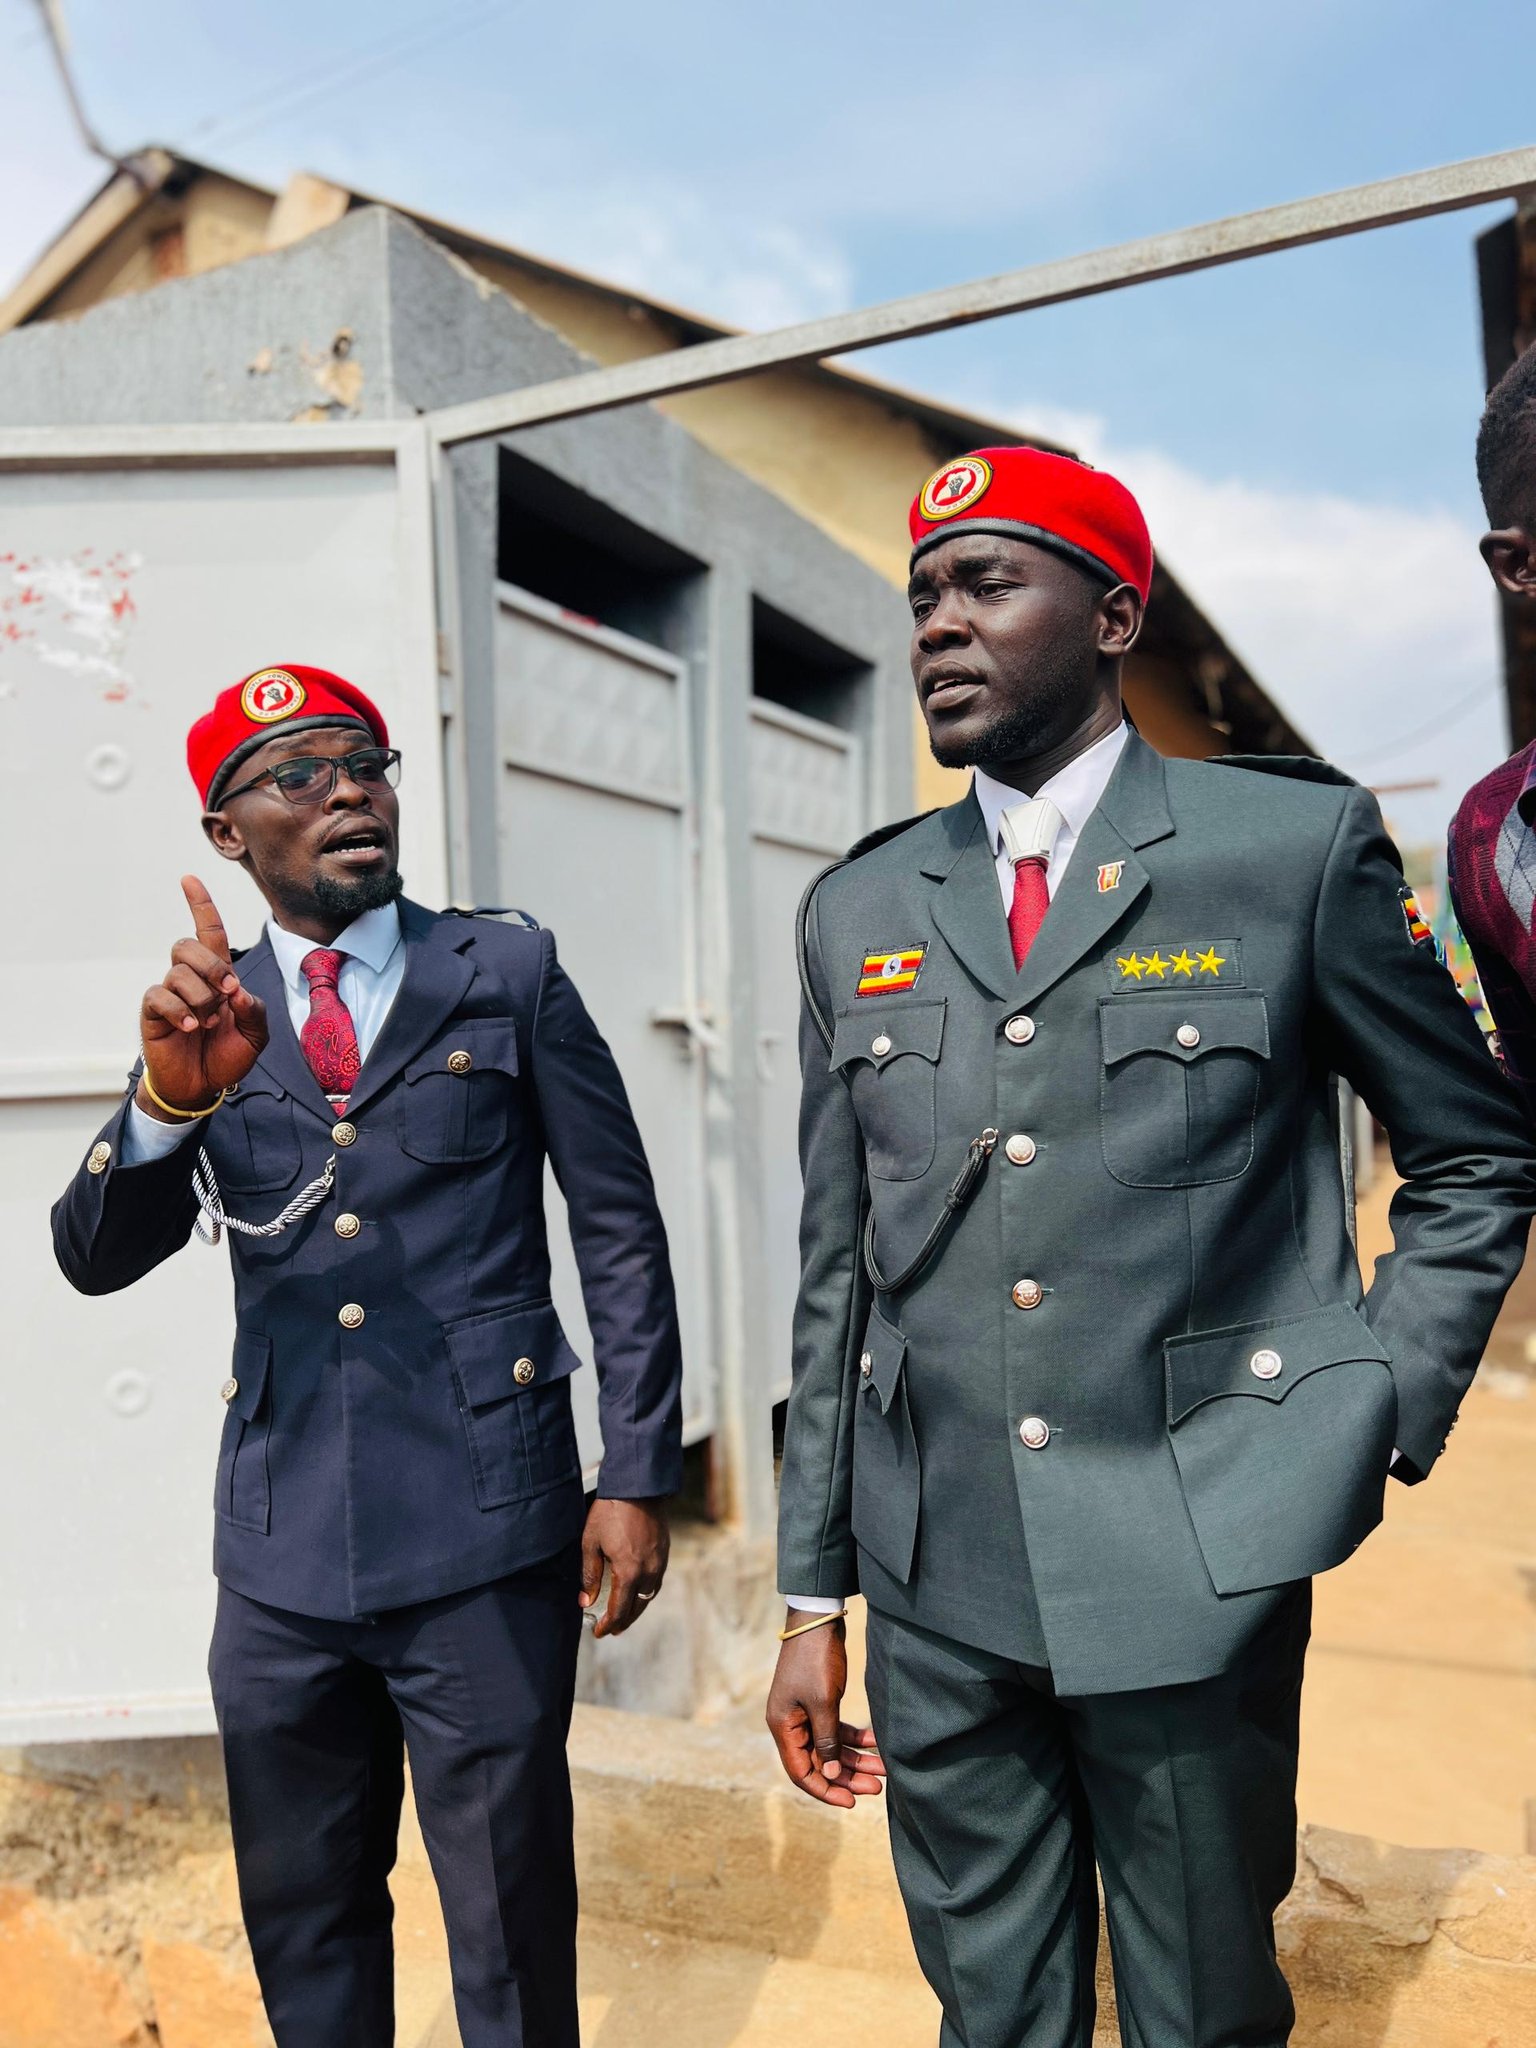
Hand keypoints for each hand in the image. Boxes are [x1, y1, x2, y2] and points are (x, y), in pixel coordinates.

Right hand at [137, 877, 267, 1117]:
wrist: (203, 1086)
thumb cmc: (227, 1056)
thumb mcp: (256, 1034)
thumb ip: (255, 1010)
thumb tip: (236, 991)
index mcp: (217, 976)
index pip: (207, 932)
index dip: (200, 906)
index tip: (188, 879)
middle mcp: (191, 979)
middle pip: (188, 945)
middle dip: (212, 966)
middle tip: (227, 994)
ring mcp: (170, 994)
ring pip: (178, 972)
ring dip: (201, 998)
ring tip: (209, 1023)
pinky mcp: (154, 1011)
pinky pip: (161, 996)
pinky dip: (182, 1011)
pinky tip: (192, 1028)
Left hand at [579, 1498, 668, 1637]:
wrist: (638, 1486)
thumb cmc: (611, 1511)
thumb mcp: (591, 1542)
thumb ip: (589, 1575)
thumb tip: (586, 1600)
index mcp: (629, 1572)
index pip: (619, 1610)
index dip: (608, 1625)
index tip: (598, 1632)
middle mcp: (649, 1571)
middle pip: (637, 1608)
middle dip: (623, 1621)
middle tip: (610, 1629)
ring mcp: (660, 1562)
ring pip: (649, 1596)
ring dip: (636, 1608)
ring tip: (624, 1614)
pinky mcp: (664, 1552)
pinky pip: (656, 1581)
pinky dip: (645, 1592)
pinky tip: (637, 1590)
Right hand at [766, 1611, 883, 1809]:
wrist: (818, 1619)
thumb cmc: (815, 1659)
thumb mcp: (823, 1702)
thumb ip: (827, 1741)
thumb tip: (831, 1776)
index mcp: (783, 1726)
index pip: (801, 1772)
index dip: (825, 1790)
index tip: (851, 1801)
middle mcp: (791, 1724)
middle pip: (819, 1763)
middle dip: (848, 1776)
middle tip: (876, 1787)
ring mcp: (805, 1713)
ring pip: (831, 1748)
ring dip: (856, 1759)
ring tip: (884, 1770)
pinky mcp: (819, 1702)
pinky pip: (837, 1730)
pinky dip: (856, 1738)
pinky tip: (877, 1743)